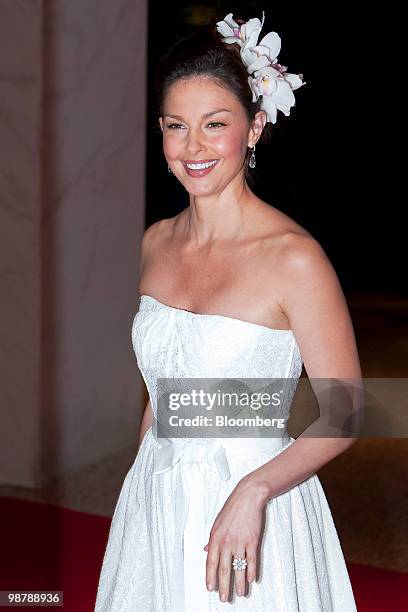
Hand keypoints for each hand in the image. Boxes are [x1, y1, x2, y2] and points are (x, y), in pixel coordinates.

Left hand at [203, 475, 268, 601]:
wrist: (248, 496)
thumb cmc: (233, 507)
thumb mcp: (217, 522)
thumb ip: (212, 539)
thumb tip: (207, 551)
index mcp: (215, 537)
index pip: (211, 562)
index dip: (210, 577)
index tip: (210, 588)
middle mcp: (227, 541)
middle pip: (224, 569)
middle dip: (223, 586)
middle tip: (224, 598)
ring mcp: (240, 542)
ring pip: (239, 568)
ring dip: (240, 583)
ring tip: (240, 593)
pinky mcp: (252, 540)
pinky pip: (252, 560)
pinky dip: (252, 571)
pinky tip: (252, 579)